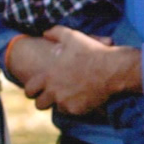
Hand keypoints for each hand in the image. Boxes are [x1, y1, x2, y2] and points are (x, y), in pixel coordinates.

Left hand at [10, 26, 138, 114]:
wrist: (114, 70)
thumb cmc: (93, 52)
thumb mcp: (73, 37)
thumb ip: (55, 33)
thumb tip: (45, 33)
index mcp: (49, 75)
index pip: (29, 90)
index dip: (32, 90)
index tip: (38, 90)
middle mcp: (54, 91)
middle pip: (40, 104)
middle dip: (44, 101)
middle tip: (53, 96)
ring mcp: (65, 102)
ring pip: (57, 108)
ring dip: (62, 103)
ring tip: (72, 94)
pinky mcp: (78, 109)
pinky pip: (72, 111)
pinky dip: (77, 106)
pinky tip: (85, 97)